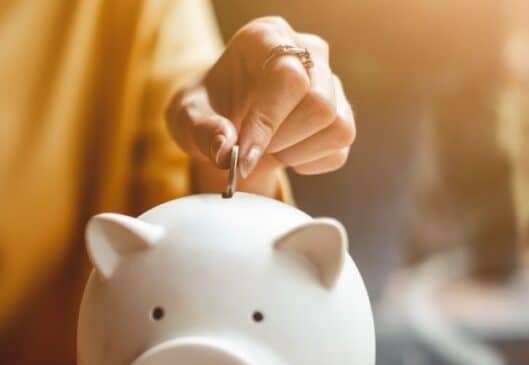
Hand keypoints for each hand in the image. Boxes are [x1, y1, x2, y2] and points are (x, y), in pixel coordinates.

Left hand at [167, 17, 354, 182]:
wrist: (223, 122)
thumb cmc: (206, 110)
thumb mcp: (187, 118)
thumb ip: (202, 131)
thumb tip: (226, 150)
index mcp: (266, 37)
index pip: (288, 76)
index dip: (269, 120)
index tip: (243, 153)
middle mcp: (307, 51)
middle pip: (319, 103)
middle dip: (280, 138)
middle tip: (249, 146)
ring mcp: (330, 82)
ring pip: (336, 126)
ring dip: (294, 151)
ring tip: (265, 146)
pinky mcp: (341, 113)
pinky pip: (338, 149)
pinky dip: (307, 163)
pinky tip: (283, 152)